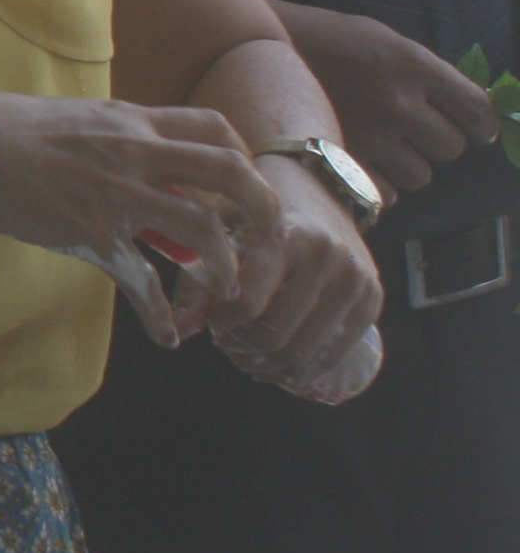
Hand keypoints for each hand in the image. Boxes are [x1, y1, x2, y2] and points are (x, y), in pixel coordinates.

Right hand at [0, 94, 279, 332]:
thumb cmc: (6, 129)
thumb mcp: (77, 120)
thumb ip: (118, 143)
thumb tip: (145, 172)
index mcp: (133, 122)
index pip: (214, 128)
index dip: (241, 157)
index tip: (240, 187)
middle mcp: (137, 155)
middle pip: (230, 172)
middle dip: (262, 210)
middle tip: (267, 242)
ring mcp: (118, 196)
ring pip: (202, 227)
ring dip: (225, 264)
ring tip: (227, 291)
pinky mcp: (92, 234)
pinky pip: (140, 278)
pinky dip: (159, 312)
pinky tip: (167, 336)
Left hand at [207, 154, 388, 402]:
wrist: (317, 185)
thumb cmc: (259, 208)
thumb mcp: (222, 228)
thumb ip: (199, 278)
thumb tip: (180, 330)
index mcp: (285, 235)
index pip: (246, 303)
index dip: (221, 322)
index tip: (211, 319)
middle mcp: (327, 256)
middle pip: (274, 334)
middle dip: (242, 346)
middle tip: (227, 342)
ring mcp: (355, 278)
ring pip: (303, 349)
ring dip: (269, 362)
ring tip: (248, 354)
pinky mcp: (373, 297)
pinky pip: (337, 352)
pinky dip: (304, 368)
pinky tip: (279, 366)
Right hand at [272, 2, 493, 197]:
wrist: (258, 51)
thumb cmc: (327, 43)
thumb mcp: (385, 42)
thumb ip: (425, 73)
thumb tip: (468, 110)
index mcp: (413, 66)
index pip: (476, 108)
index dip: (483, 124)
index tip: (480, 131)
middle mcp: (398, 103)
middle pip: (451, 147)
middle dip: (438, 142)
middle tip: (416, 132)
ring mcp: (370, 136)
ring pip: (422, 174)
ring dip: (409, 165)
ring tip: (384, 147)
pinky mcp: (343, 161)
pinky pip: (387, 193)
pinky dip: (380, 184)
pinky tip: (364, 163)